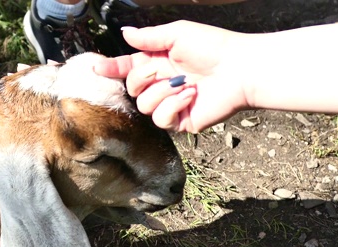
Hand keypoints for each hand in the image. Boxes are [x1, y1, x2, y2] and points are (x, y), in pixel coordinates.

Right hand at [94, 21, 249, 132]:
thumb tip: (125, 33)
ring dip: (163, 92)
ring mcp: (170, 105)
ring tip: (185, 84)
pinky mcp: (180, 122)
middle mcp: (161, 85)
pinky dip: (173, 105)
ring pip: (144, 106)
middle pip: (132, 89)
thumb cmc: (213, 47)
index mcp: (158, 64)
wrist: (240, 69)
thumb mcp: (177, 35)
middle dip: (144, 78)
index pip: (127, 68)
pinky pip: (160, 119)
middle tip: (164, 70)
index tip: (96, 68)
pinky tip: (190, 96)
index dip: (111, 69)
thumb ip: (149, 38)